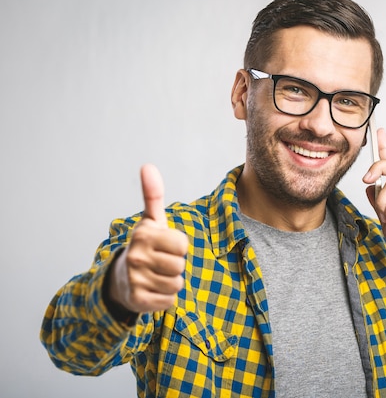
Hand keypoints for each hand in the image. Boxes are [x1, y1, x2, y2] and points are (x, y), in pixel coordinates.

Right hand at [108, 164, 187, 312]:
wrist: (121, 279)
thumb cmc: (145, 246)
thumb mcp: (151, 220)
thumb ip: (153, 195)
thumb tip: (148, 165)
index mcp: (143, 234)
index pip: (183, 244)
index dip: (178, 247)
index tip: (164, 246)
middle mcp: (136, 256)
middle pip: (181, 265)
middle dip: (176, 266)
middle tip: (160, 263)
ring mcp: (134, 279)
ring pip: (176, 284)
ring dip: (171, 282)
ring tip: (156, 276)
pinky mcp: (137, 300)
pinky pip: (169, 301)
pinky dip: (165, 299)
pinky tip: (152, 290)